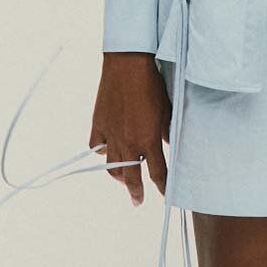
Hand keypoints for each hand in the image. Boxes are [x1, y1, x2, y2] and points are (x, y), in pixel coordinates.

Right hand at [89, 53, 172, 206]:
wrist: (127, 65)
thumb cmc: (152, 84)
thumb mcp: (167, 109)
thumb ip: (167, 131)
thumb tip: (169, 143)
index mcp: (149, 139)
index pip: (158, 173)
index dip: (163, 187)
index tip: (166, 196)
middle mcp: (129, 142)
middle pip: (132, 178)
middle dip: (136, 192)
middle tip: (137, 201)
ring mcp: (111, 135)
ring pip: (112, 166)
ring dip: (119, 177)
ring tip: (123, 181)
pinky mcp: (98, 125)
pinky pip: (97, 147)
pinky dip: (102, 153)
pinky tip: (107, 152)